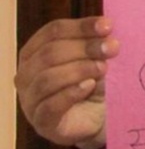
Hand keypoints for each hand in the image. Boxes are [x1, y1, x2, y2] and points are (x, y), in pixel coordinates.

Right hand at [14, 17, 118, 148]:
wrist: (101, 117)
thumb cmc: (94, 82)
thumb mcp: (94, 57)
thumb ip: (95, 41)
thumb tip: (106, 26)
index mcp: (35, 51)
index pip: (53, 31)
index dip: (81, 27)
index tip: (108, 26)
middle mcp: (27, 74)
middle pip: (49, 53)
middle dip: (84, 48)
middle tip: (112, 47)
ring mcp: (31, 100)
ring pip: (47, 79)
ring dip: (79, 69)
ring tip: (104, 68)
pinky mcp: (43, 123)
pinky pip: (51, 106)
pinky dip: (71, 93)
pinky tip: (90, 86)